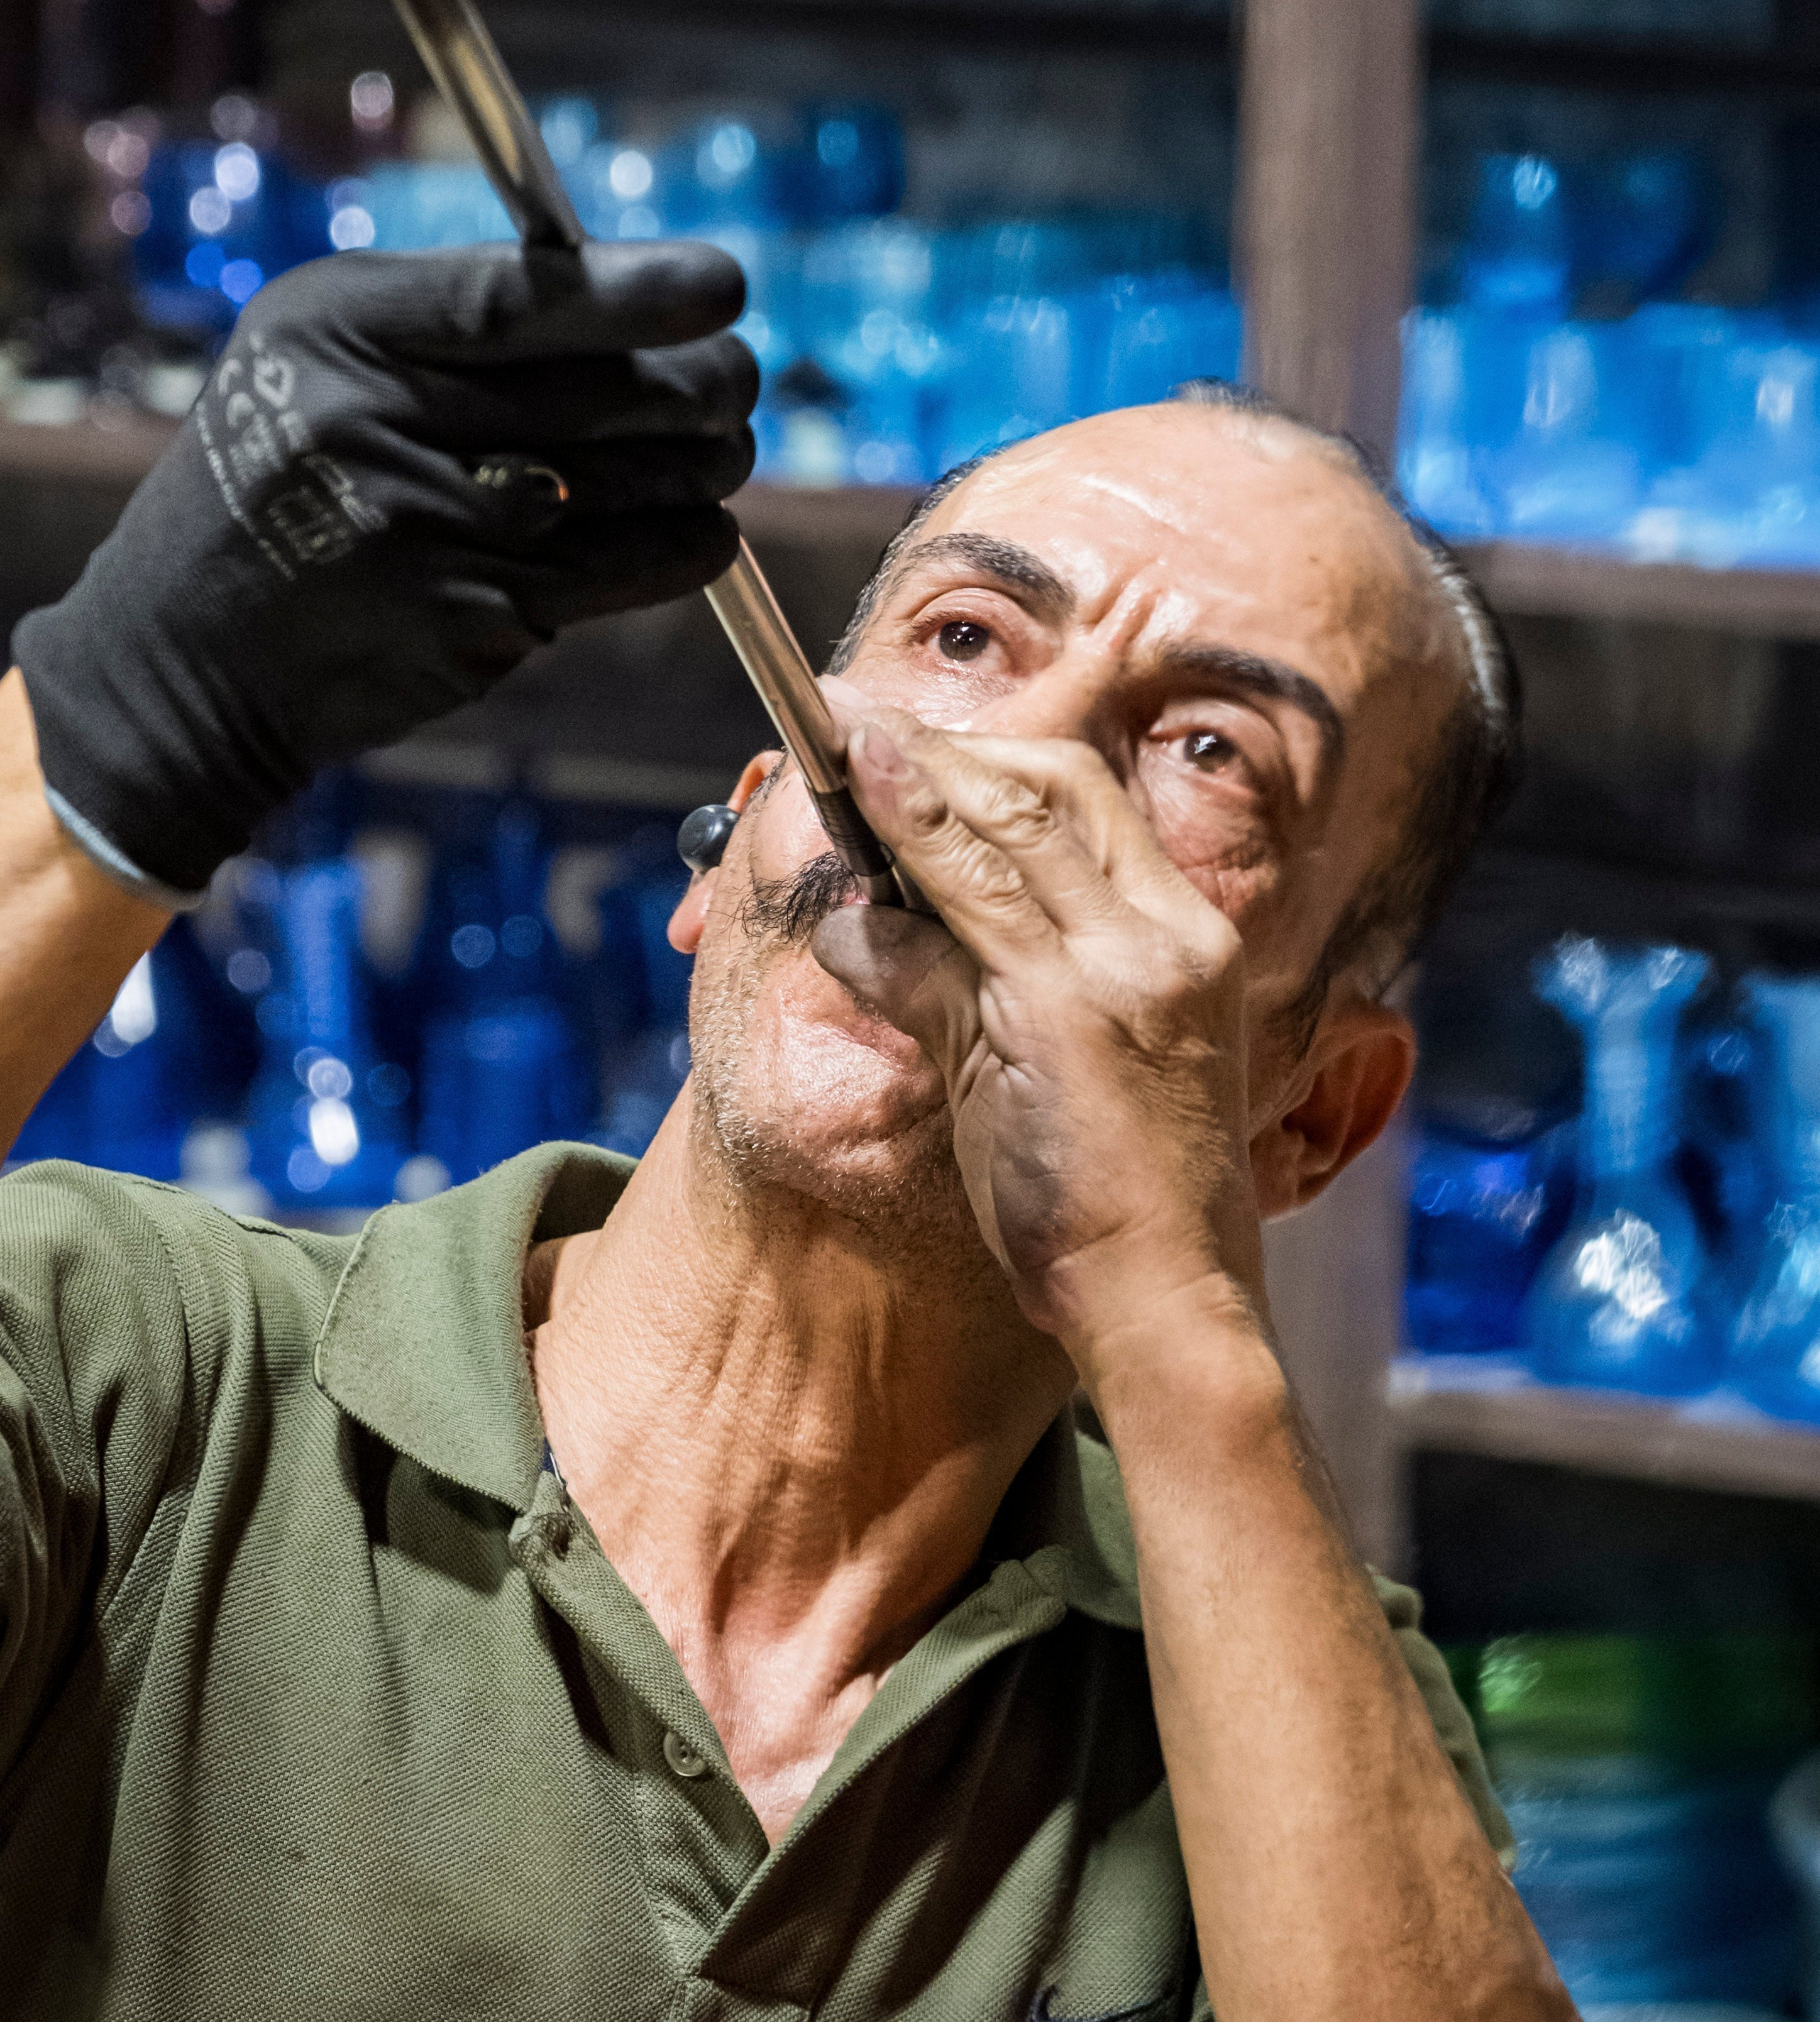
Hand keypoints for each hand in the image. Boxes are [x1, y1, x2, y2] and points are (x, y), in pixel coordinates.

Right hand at [15, 241, 755, 894]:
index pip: (524, 298)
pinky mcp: (467, 622)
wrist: (182, 659)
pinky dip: (684, 545)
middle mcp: (374, 421)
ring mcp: (424, 531)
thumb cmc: (279, 481)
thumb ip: (453, 319)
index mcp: (335, 329)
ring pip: (637, 481)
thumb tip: (639, 296)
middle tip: (734, 380)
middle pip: (604, 390)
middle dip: (704, 384)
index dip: (644, 293)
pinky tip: (695, 528)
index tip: (725, 287)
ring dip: (703, 464)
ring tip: (712, 451)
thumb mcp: (316, 358)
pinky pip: (628, 569)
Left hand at [810, 715, 1264, 1376]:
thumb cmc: (1124, 1195)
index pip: (1087, 799)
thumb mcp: (1073, 1061)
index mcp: (1186, 937)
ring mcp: (1116, 972)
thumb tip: (883, 919)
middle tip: (857, 722)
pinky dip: (890, 898)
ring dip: (905, 787)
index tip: (912, 738)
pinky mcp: (1060, 1019)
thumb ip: (989, 977)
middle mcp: (1163, 937)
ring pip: (997, 837)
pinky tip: (844, 901)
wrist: (1173, 1299)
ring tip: (836, 750)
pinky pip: (955, 930)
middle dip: (944, 748)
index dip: (992, 756)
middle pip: (1046, 790)